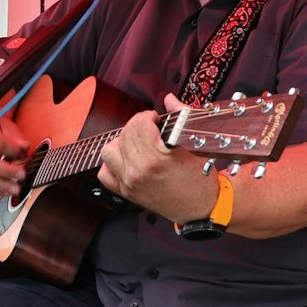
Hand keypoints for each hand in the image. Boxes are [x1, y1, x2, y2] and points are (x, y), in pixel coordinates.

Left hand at [98, 93, 220, 222]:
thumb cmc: (201, 177)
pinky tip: (126, 159)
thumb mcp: (195, 143)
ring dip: (121, 143)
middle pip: (124, 135)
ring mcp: (129, 183)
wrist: (201, 207)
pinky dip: (112, 163)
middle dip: (137, 127)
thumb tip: (169, 99)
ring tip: (136, 143)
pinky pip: (105, 173)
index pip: (138, 124)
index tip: (156, 119)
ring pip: (109, 151)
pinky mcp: (126, 192)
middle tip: (149, 130)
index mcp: (156, 158)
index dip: (147, 116)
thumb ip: (180, 115)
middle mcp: (138, 171)